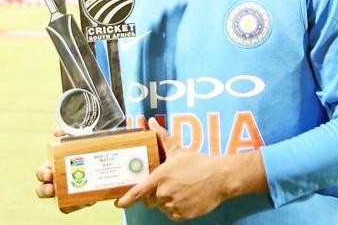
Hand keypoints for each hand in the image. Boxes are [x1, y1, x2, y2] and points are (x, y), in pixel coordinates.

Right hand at [34, 128, 92, 213]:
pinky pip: (73, 205)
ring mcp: (67, 190)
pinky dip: (77, 205)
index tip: (50, 173)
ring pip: (57, 199)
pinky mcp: (79, 197)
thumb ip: (67, 132)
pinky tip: (86, 200)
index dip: (42, 174)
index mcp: (54, 166)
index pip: (42, 173)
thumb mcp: (78, 137)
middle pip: (43, 189)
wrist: (105, 153)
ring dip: (60, 200)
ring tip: (68, 198)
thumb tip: (56, 132)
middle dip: (44, 190)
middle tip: (52, 188)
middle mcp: (57, 180)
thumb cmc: (85, 146)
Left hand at [115, 118, 236, 220]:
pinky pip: (171, 214)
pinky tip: (185, 197)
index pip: (137, 192)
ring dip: (165, 201)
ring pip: (161, 207)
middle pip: (150, 200)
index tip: (118, 203)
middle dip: (154, 194)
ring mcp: (173, 205)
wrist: (220, 178)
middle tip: (166, 184)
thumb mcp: (178, 150)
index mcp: (160, 177)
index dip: (125, 200)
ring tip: (179, 188)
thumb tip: (151, 121)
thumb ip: (162, 137)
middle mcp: (164, 193)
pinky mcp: (182, 215)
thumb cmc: (198, 163)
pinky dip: (175, 208)